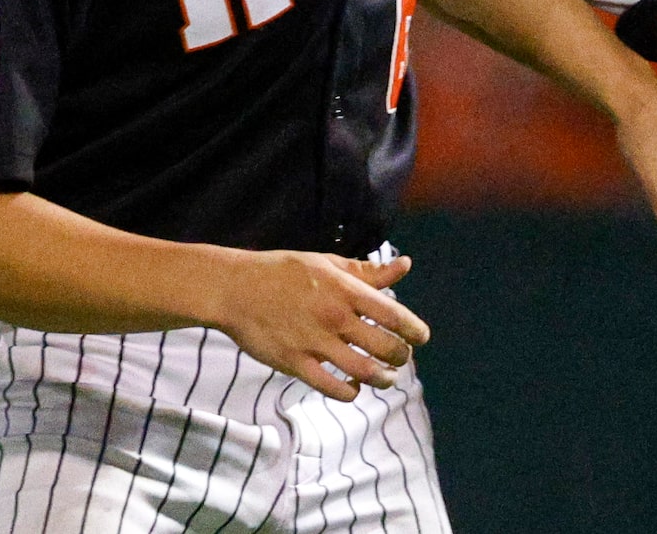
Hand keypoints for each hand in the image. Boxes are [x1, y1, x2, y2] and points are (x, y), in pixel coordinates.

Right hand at [202, 250, 430, 401]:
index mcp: (344, 290)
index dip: (414, 329)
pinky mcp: (295, 364)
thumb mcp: (327, 263)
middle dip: (400, 356)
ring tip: (386, 377)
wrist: (235, 288)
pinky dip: (351, 392)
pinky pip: (333, 388)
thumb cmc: (284, 272)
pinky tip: (353, 386)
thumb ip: (367, 272)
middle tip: (400, 357)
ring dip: (383, 378)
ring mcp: (315, 342)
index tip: (421, 337)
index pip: (394, 315)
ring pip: (365, 371)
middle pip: (385, 347)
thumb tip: (404, 266)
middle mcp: (334, 317)